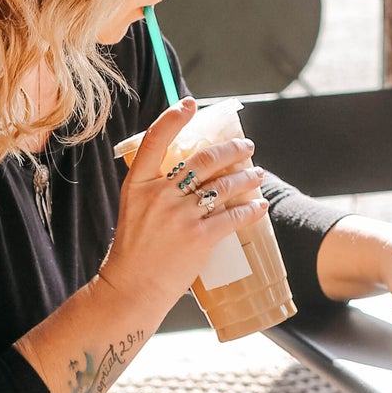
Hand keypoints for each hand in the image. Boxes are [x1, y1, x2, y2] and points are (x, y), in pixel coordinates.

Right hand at [100, 98, 266, 312]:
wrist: (132, 288)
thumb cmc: (133, 250)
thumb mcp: (133, 209)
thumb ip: (155, 188)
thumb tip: (189, 171)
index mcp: (137, 185)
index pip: (154, 140)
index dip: (173, 118)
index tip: (190, 104)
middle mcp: (159, 195)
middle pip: (202, 160)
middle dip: (231, 149)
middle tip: (246, 146)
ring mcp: (180, 216)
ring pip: (223, 186)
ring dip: (247, 177)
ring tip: (258, 173)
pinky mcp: (198, 238)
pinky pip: (233, 217)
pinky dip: (251, 209)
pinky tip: (260, 206)